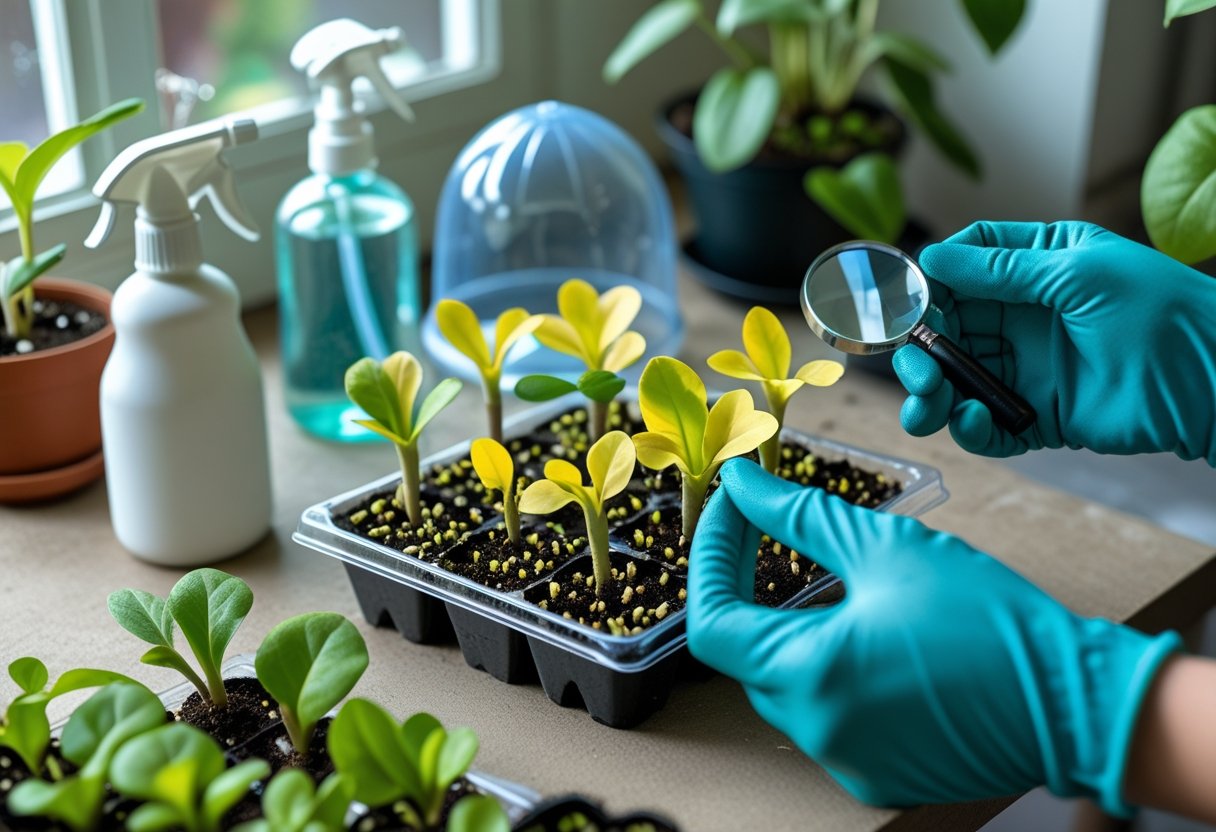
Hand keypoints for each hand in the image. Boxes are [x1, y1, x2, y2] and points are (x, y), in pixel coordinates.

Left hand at [688, 459, 1180, 812]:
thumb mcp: (888, 549)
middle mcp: (818, 731)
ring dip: (787, 629)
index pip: (712, 622)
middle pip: (743, 654)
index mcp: (812, 677)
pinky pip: (824, 716)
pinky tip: (862, 634)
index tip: (729, 510)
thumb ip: (800, 516)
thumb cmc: (990, 622)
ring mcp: (847, 760)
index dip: (709, 559)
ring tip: (823, 580)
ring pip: (782, 684)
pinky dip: (826, 669)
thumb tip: (744, 483)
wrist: (1077, 701)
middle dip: (745, 589)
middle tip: (763, 530)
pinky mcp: (877, 772)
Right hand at [894, 221, 1215, 461]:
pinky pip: (985, 426)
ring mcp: (1027, 369)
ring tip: (929, 405)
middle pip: (947, 330)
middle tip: (918, 369)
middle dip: (921, 350)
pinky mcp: (1036, 417)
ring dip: (931, 395)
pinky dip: (969, 429)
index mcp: (1034, 270)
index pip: (963, 269)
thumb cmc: (1159, 311)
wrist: (1211, 382)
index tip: (910, 303)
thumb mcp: (1077, 272)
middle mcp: (1022, 318)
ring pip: (955, 381)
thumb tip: (931, 258)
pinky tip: (975, 421)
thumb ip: (1001, 269)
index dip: (931, 284)